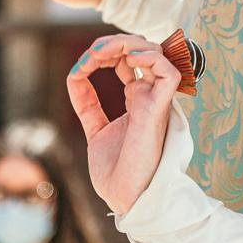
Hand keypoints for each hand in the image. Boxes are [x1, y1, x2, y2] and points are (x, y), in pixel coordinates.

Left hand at [66, 33, 180, 216]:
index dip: (104, 53)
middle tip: (90, 54)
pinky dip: (150, 57)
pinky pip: (168, 71)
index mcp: (137, 100)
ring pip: (155, 52)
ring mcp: (156, 101)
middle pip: (140, 49)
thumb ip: (88, 105)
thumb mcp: (95, 131)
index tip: (80, 66)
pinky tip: (128, 59)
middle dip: (113, 42)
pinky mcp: (159, 109)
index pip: (127, 60)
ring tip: (100, 52)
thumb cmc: (117, 174)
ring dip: (126, 44)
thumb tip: (74, 77)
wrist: (125, 199)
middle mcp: (149, 96)